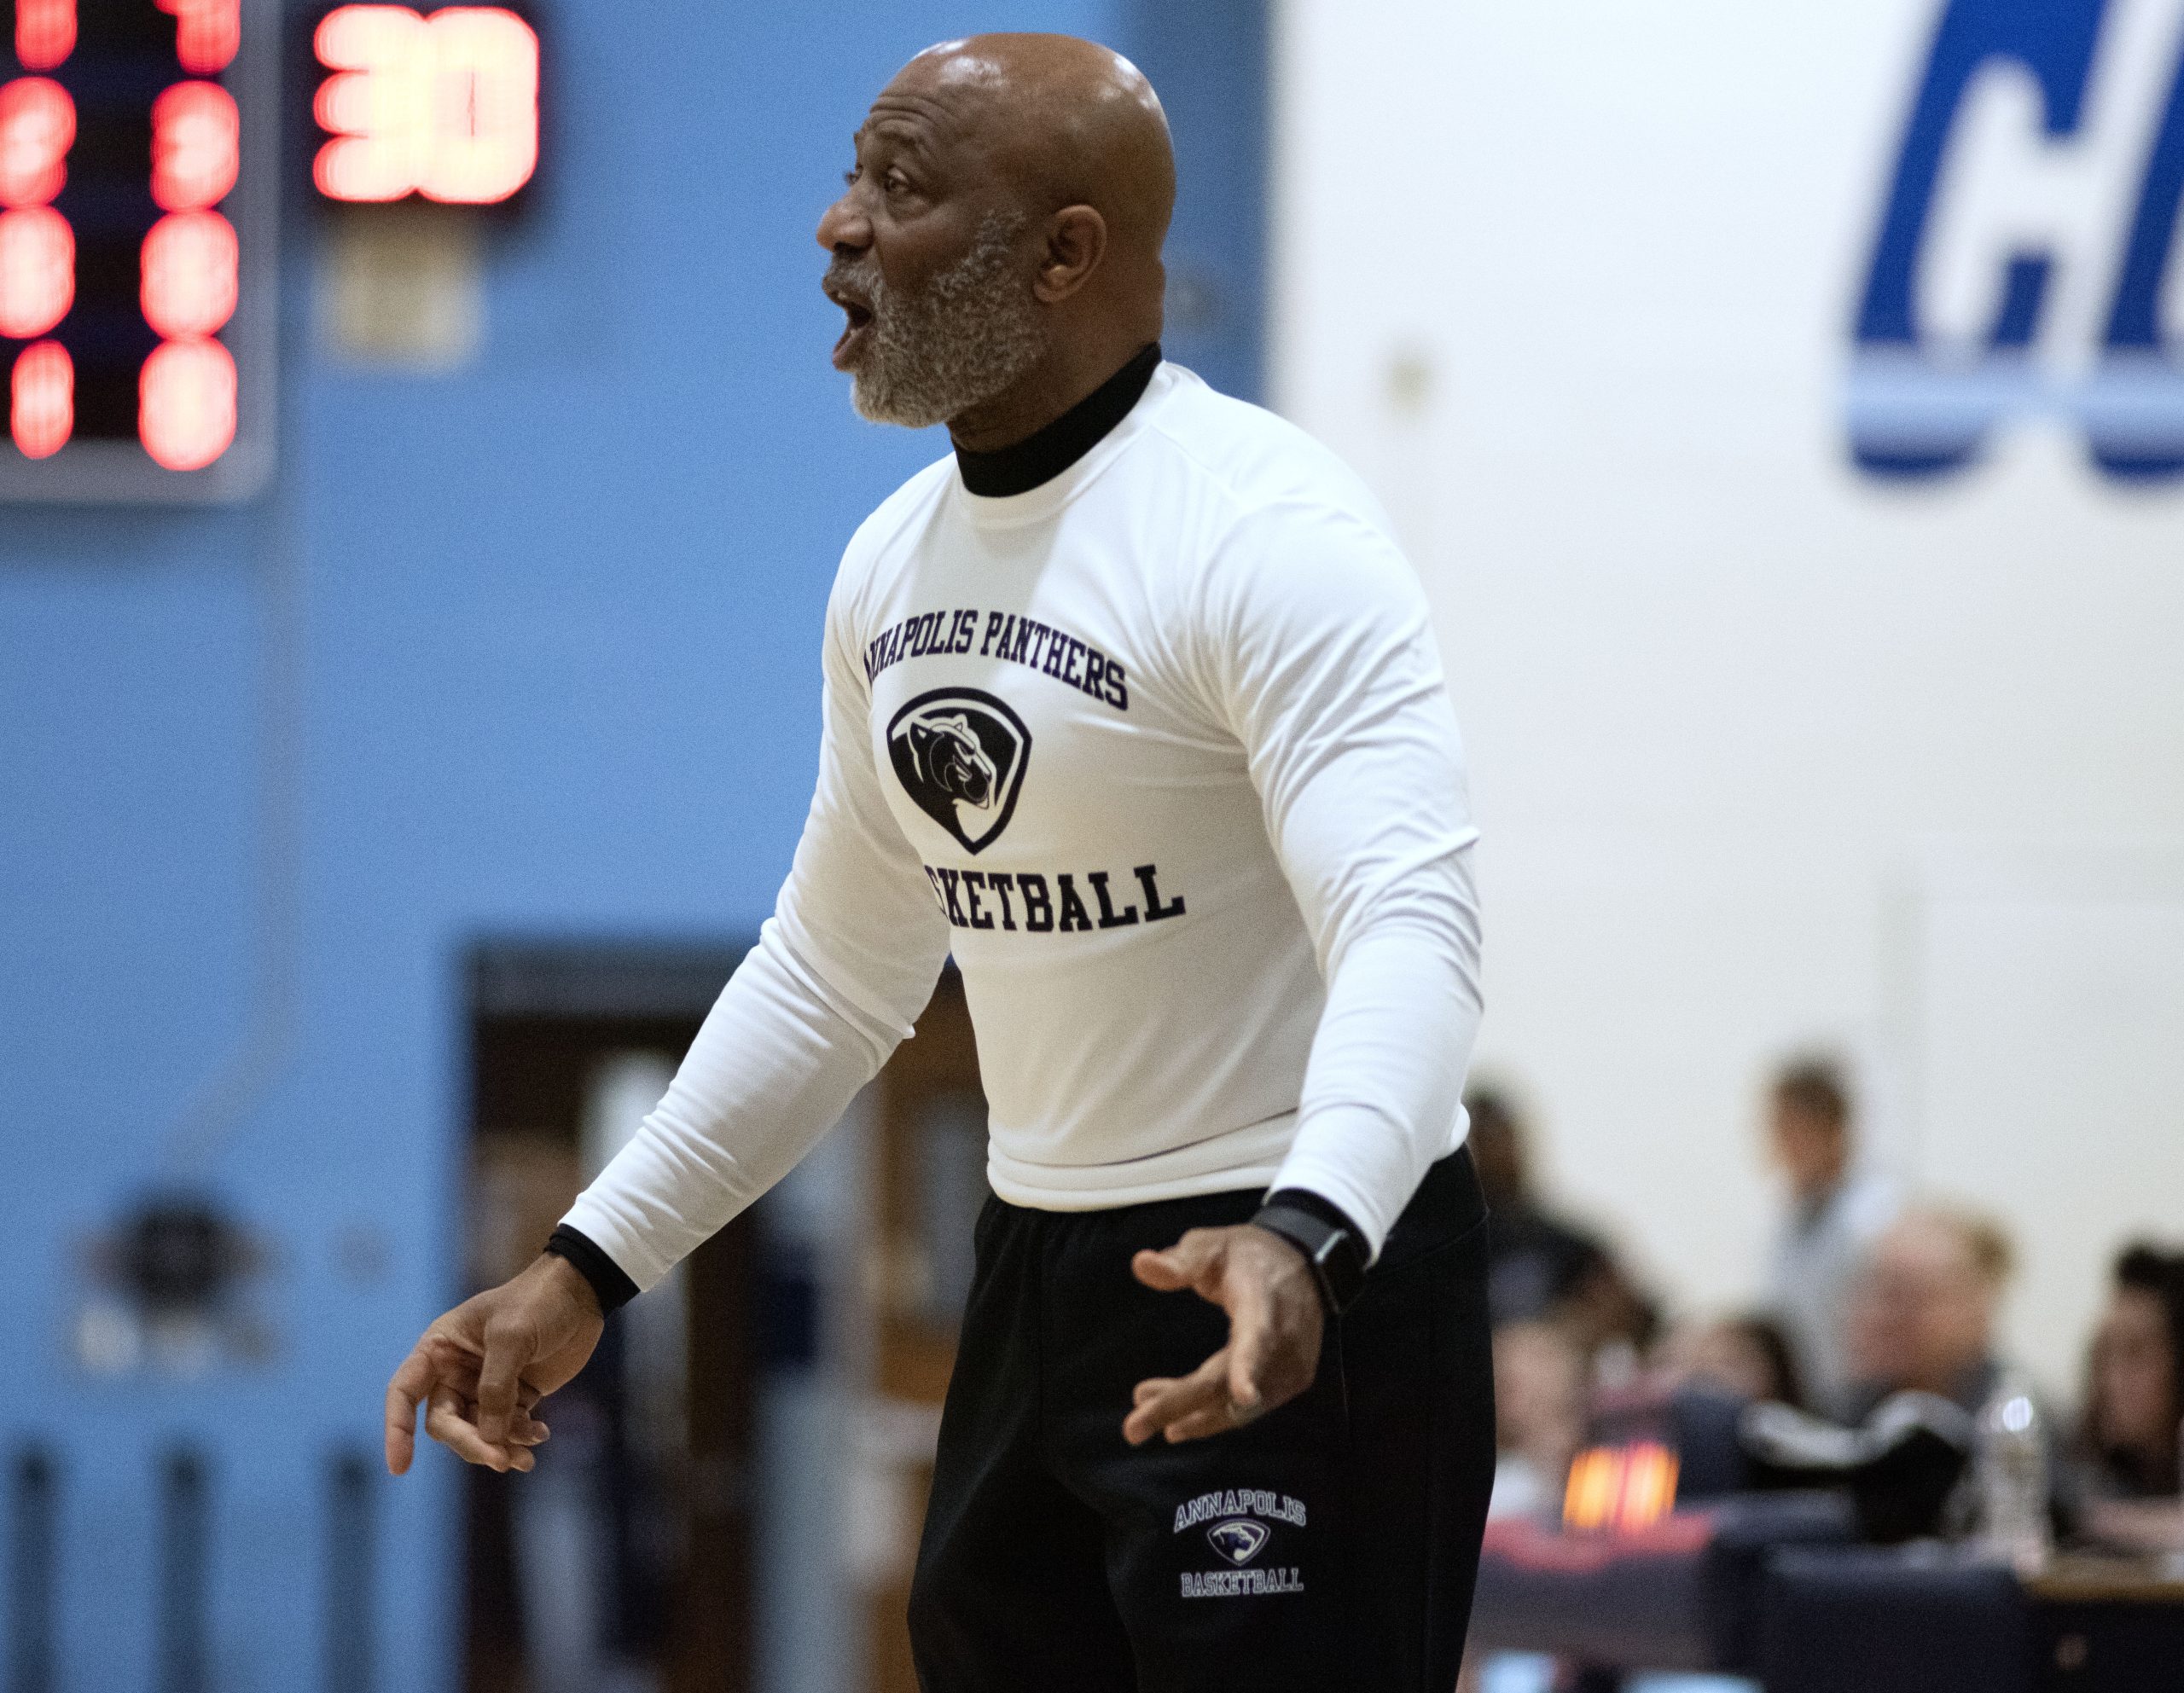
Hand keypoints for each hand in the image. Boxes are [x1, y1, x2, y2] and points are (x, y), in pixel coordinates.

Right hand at [384, 1253, 605, 1475]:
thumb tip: (489, 1439)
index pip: (404, 1392)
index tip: (399, 1468)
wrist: (582, 1293)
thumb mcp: (513, 1337)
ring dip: (500, 1448)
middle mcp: (454, 1371)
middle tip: (501, 1461)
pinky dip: (520, 1439)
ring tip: (526, 1459)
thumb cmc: (539, 1302)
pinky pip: (507, 1430)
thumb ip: (496, 1388)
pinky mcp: (514, 1396)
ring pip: (478, 1433)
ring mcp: (484, 1386)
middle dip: (471, 1444)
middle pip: (446, 1423)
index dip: (396, 1430)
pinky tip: (540, 1434)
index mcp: (440, 1348)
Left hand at [1123, 1224, 1324, 1445]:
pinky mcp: (1291, 1382)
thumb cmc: (1248, 1256)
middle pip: (1229, 1383)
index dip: (1248, 1366)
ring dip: (1189, 1414)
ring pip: (1236, 1406)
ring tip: (1143, 1412)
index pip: (1256, 1336)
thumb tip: (1141, 1264)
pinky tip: (1178, 1416)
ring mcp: (1291, 1366)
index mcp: (1262, 1300)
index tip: (1244, 1395)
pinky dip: (1211, 1414)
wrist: (1303, 1266)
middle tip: (1133, 1428)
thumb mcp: (1212, 1246)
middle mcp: (1282, 1340)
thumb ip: (1179, 1261)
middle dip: (1180, 1405)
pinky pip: (1247, 1410)